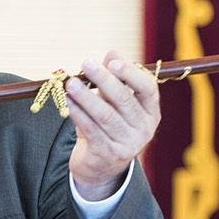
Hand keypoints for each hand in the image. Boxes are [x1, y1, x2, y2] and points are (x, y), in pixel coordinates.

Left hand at [64, 52, 160, 200]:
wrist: (101, 166)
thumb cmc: (109, 125)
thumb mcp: (114, 102)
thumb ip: (115, 78)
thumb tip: (112, 52)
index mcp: (150, 111)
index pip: (148, 88)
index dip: (131, 74)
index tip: (112, 61)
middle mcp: (144, 128)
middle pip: (124, 100)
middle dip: (104, 80)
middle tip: (87, 63)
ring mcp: (128, 144)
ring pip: (105, 116)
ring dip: (86, 97)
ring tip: (71, 84)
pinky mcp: (108, 155)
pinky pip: (91, 130)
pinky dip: (78, 114)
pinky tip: (67, 102)